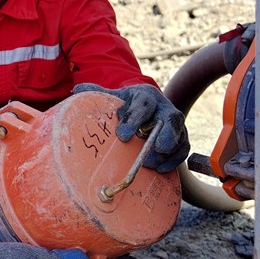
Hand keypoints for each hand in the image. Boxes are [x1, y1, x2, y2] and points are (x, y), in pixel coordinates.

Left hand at [72, 83, 190, 171]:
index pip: (143, 104)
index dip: (134, 119)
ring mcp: (176, 124)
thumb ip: (98, 93)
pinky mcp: (181, 138)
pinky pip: (183, 149)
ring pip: (179, 136)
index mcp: (146, 95)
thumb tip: (76, 90)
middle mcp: (164, 107)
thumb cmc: (127, 105)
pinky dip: (174, 160)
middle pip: (171, 118)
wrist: (147, 108)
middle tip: (154, 148)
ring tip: (151, 163)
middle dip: (164, 135)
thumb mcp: (114, 97)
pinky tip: (161, 168)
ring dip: (168, 152)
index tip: (122, 135)